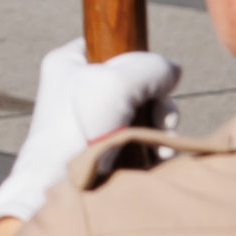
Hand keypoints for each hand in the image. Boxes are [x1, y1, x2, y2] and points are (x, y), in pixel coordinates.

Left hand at [0, 41, 179, 235]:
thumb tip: (172, 71)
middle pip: (135, 82)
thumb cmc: (81, 130)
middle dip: (158, 102)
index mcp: (69, 64)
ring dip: (160, 128)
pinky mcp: (103, 150)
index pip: (113, 45)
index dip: (138, 59)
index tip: (149, 78)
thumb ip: (151, 67)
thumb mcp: (118, 82)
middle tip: (163, 119)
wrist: (64, 191)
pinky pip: (138, 139)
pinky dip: (153, 146)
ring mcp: (91, 122)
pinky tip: (160, 157)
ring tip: (162, 145)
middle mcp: (79, 89)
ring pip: (142, 112)